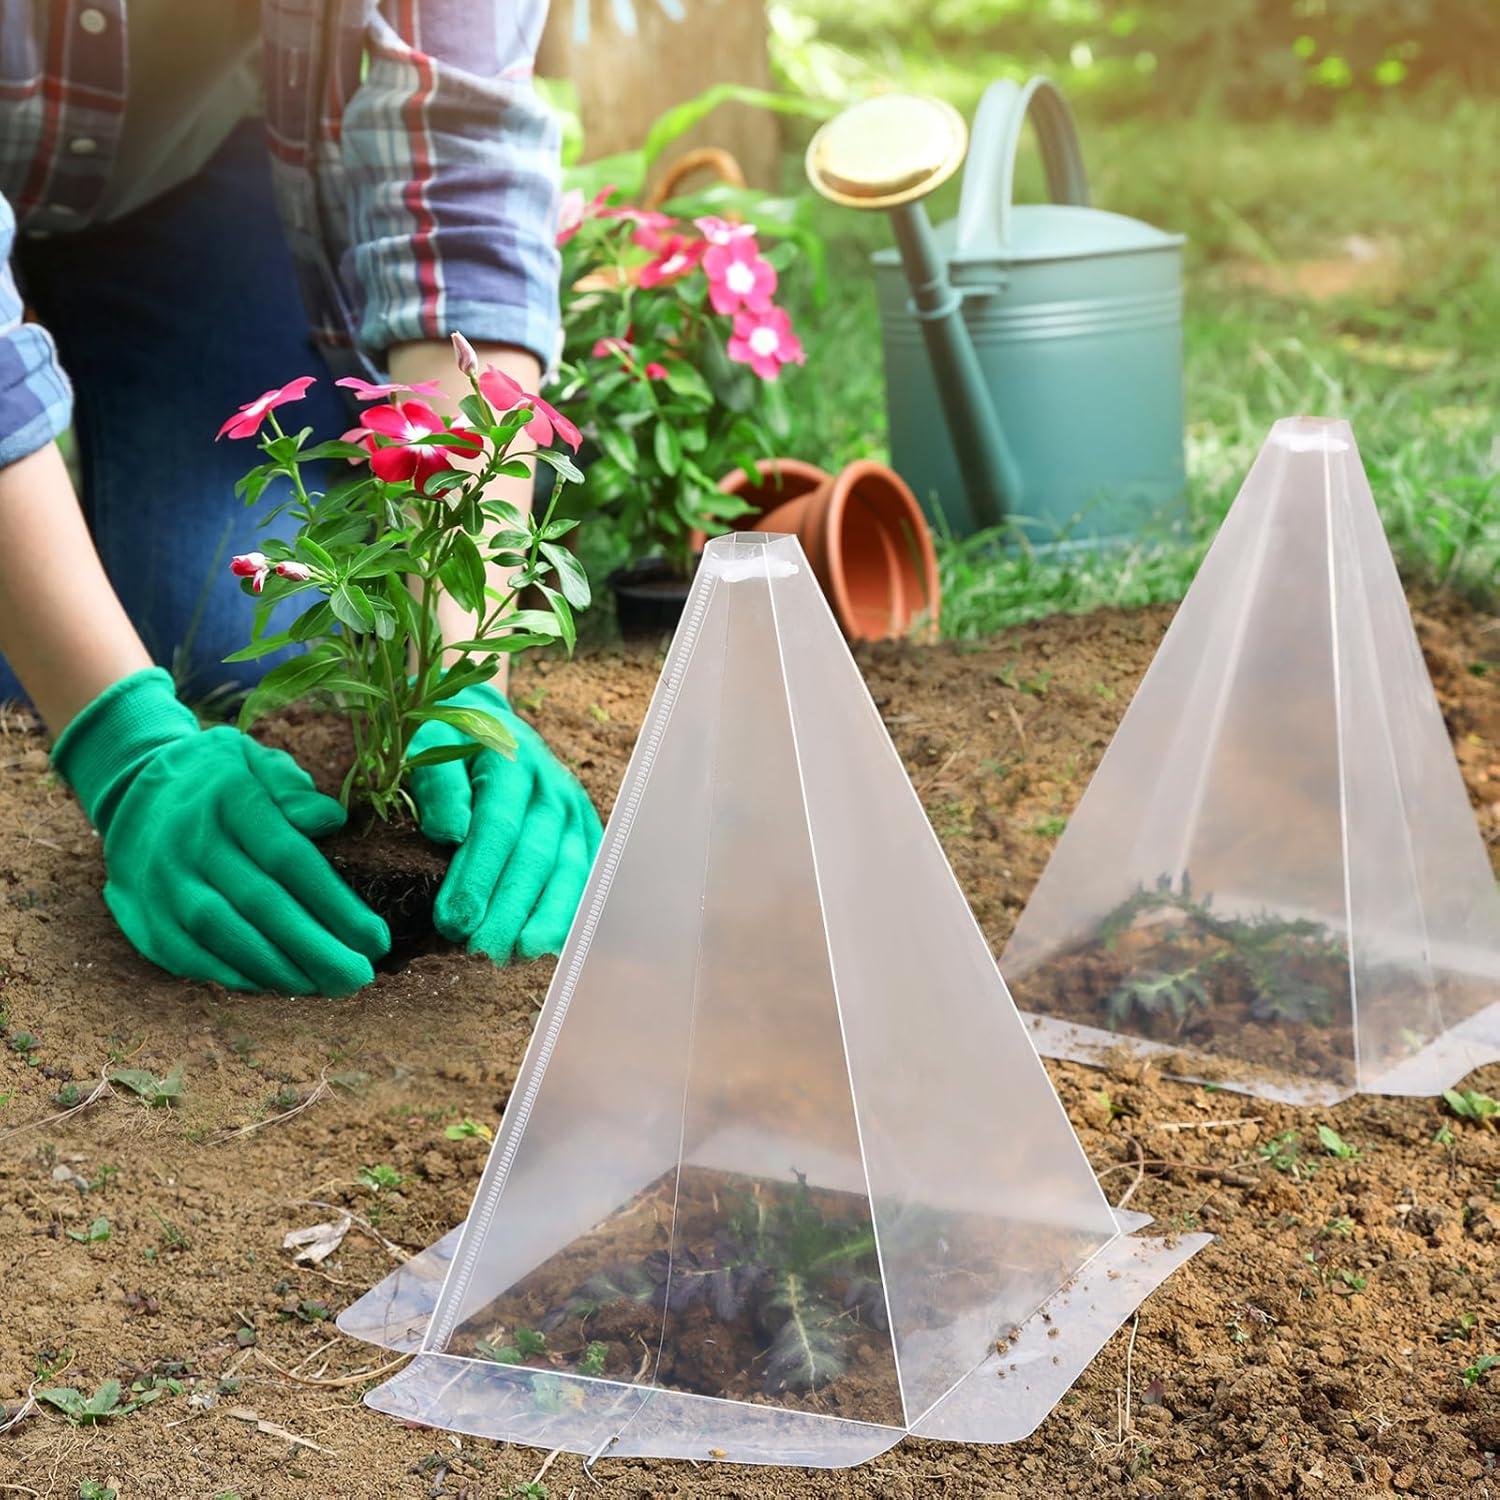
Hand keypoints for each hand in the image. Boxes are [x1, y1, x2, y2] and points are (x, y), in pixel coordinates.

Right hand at [51, 669, 389, 993]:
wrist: (135, 791)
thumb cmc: (224, 782)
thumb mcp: (260, 763)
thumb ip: (295, 791)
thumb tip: (331, 820)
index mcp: (230, 798)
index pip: (288, 857)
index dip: (335, 903)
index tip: (376, 937)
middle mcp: (191, 841)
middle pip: (260, 903)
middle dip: (316, 948)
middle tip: (360, 975)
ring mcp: (162, 882)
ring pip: (223, 934)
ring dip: (279, 969)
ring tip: (326, 985)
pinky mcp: (146, 916)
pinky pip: (190, 955)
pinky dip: (236, 975)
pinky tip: (278, 985)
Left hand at [409, 682, 601, 962]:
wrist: (487, 722)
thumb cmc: (449, 744)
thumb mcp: (431, 745)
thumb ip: (438, 783)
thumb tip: (449, 832)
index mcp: (512, 762)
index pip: (497, 826)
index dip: (477, 876)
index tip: (453, 920)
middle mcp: (552, 788)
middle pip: (536, 855)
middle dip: (510, 908)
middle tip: (481, 951)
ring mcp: (575, 812)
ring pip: (569, 870)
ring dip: (548, 916)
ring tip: (522, 954)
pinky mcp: (586, 833)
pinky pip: (587, 876)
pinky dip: (573, 911)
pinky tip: (556, 945)